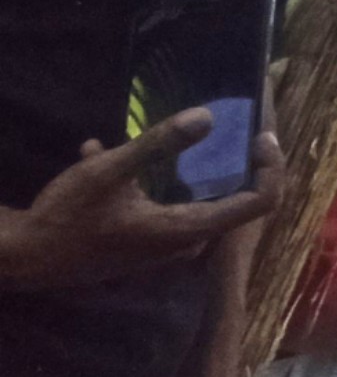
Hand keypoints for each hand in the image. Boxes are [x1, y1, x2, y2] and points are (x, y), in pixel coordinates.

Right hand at [0, 112, 282, 289]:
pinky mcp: (143, 239)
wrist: (23, 259)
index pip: (259, 203)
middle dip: (234, 158)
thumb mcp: (108, 173)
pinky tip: (95, 149)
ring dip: (186, 163)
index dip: (271, 168)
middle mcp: (185, 241)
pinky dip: (146, 175)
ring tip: (174, 125)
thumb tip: (208, 116)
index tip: (262, 136)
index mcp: (188, 228)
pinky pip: (160, 201)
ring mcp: (164, 244)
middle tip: (230, 120)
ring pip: (194, 196)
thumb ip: (158, 145)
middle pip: (234, 198)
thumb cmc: (66, 219)